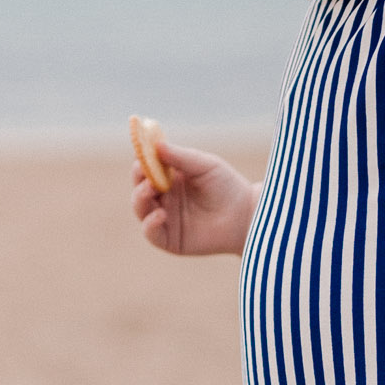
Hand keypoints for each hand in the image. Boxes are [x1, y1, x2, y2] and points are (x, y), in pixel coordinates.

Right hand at [131, 139, 258, 256]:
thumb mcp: (205, 165)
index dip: (141, 161)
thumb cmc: (227, 187)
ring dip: (141, 198)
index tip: (141, 153)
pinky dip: (150, 223)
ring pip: (141, 209)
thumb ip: (181, 157)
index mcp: (169, 178)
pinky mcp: (169, 240)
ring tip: (151, 189)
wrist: (246, 215)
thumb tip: (156, 144)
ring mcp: (165, 219)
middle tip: (144, 171)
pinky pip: (151, 233)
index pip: (146, 168)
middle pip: (139, 188)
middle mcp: (164, 198)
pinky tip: (161, 214)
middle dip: (139, 179)